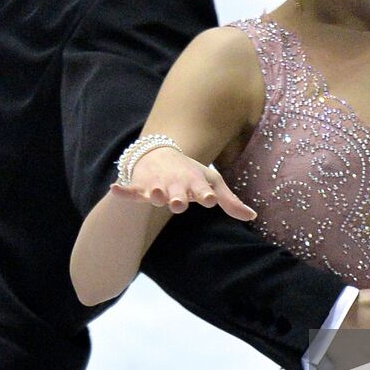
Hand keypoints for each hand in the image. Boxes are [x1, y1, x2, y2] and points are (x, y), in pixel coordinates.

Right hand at [109, 146, 256, 220]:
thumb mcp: (212, 183)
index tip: (209, 199)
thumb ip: (230, 202)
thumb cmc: (191, 174)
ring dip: (154, 193)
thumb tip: (253, 217)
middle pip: (177, 194)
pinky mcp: (140, 186)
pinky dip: (123, 190)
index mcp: (195, 183)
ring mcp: (157, 184)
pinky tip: (115, 188)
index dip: (206, 195)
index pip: (202, 190)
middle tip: (178, 203)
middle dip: (178, 198)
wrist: (161, 153)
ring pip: (155, 191)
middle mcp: (176, 183)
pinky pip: (130, 190)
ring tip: (153, 195)